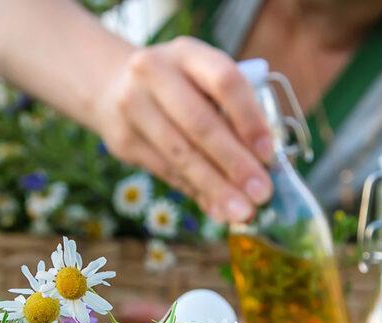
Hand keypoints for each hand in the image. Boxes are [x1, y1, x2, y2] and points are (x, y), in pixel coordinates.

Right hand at [93, 36, 273, 222]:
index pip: (224, 81)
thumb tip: (264, 167)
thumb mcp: (203, 80)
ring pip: (180, 154)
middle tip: (261, 194)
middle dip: (234, 163)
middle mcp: (155, 73)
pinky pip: (166, 171)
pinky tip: (216, 209)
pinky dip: (195, 192)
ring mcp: (133, 106)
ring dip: (215, 187)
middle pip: (200, 123)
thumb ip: (231, 113)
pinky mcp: (122, 140)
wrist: (112, 85)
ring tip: (241, 211)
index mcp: (187, 53)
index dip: (249, 119)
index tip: (269, 154)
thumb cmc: (178, 86)